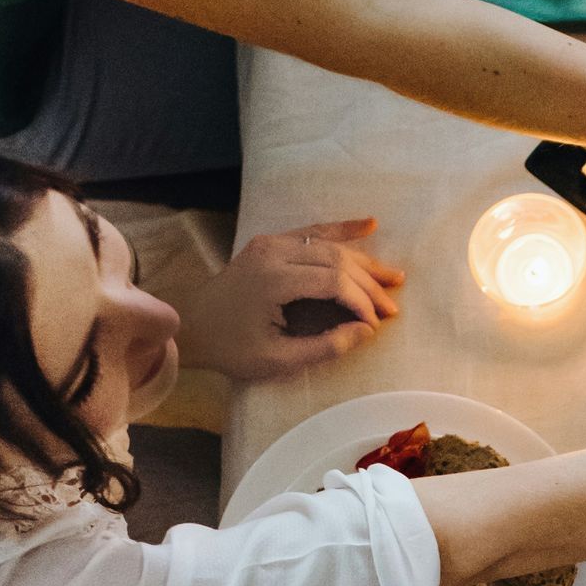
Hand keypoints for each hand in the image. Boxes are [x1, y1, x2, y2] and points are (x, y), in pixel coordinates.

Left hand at [174, 218, 402, 379]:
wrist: (190, 326)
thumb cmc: (230, 348)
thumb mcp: (276, 360)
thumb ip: (324, 347)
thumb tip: (365, 332)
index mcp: (274, 281)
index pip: (334, 282)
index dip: (361, 302)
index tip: (375, 325)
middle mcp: (274, 253)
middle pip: (336, 260)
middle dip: (369, 284)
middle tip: (393, 306)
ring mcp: (271, 243)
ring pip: (329, 245)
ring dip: (364, 260)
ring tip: (394, 276)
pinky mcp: (270, 242)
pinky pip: (312, 232)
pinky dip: (341, 230)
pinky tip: (370, 225)